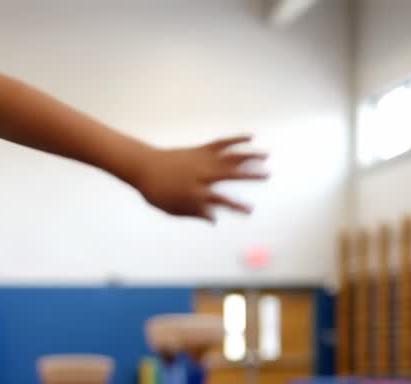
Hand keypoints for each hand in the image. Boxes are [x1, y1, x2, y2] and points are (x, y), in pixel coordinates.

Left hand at [136, 136, 267, 222]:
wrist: (143, 167)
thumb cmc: (157, 192)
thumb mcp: (173, 208)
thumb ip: (195, 213)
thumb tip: (215, 219)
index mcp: (196, 192)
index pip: (221, 201)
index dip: (237, 206)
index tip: (250, 210)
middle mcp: (202, 175)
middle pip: (231, 174)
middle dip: (251, 174)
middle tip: (268, 175)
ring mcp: (202, 160)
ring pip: (230, 156)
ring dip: (249, 155)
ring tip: (266, 156)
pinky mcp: (201, 149)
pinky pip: (222, 143)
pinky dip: (236, 139)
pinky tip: (250, 137)